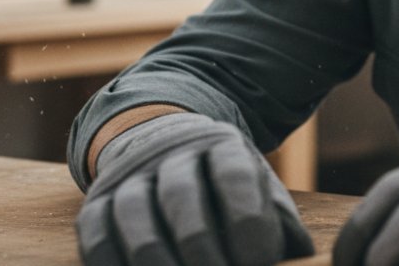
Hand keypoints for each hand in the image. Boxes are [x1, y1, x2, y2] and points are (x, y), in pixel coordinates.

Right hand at [75, 112, 314, 265]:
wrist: (165, 150)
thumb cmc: (227, 190)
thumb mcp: (259, 193)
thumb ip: (280, 227)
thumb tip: (302, 259)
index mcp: (223, 145)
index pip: (234, 177)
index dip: (248, 225)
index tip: (259, 263)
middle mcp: (173, 152)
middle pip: (182, 196)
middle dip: (203, 250)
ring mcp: (131, 174)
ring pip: (135, 213)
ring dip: (159, 260)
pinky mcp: (96, 201)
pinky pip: (96, 234)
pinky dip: (112, 265)